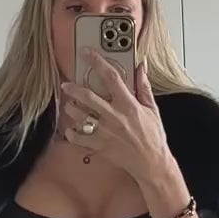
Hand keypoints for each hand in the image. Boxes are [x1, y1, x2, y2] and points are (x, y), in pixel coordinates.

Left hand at [59, 61, 170, 188]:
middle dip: (73, 89)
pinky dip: (72, 133)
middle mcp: (115, 116)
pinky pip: (79, 138)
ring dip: (71, 110)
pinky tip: (72, 129)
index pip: (111, 77)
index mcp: (128, 105)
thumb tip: (141, 67)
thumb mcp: (152, 109)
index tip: (87, 54)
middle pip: (88, 97)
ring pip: (80, 116)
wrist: (151, 164)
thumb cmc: (153, 137)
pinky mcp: (99, 146)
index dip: (97, 62)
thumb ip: (144, 87)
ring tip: (69, 107)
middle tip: (66, 85)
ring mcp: (105, 132)